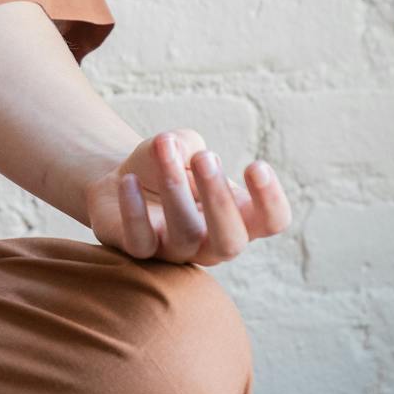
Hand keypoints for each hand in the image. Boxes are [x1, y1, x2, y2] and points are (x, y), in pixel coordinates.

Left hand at [84, 129, 289, 265]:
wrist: (122, 180)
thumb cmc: (165, 165)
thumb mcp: (180, 146)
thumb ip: (186, 143)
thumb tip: (175, 147)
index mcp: (240, 217)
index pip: (271, 222)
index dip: (271, 200)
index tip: (256, 165)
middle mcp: (213, 242)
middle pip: (231, 241)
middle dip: (220, 199)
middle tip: (206, 158)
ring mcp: (177, 251)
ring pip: (185, 235)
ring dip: (175, 190)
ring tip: (164, 150)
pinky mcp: (139, 250)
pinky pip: (140, 242)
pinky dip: (134, 210)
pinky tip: (128, 180)